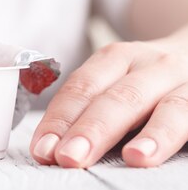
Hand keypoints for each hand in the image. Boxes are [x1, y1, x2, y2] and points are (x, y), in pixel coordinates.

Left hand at [30, 35, 187, 167]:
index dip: (60, 119)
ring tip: (130, 159)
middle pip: (115, 97)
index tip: (42, 148)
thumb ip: (90, 107)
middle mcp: (149, 64)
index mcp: (115, 58)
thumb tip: (51, 147)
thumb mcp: (116, 80)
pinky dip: (171, 135)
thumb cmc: (148, 80)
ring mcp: (182, 81)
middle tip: (67, 157)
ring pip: (164, 107)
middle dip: (89, 129)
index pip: (81, 88)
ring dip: (147, 135)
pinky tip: (157, 153)